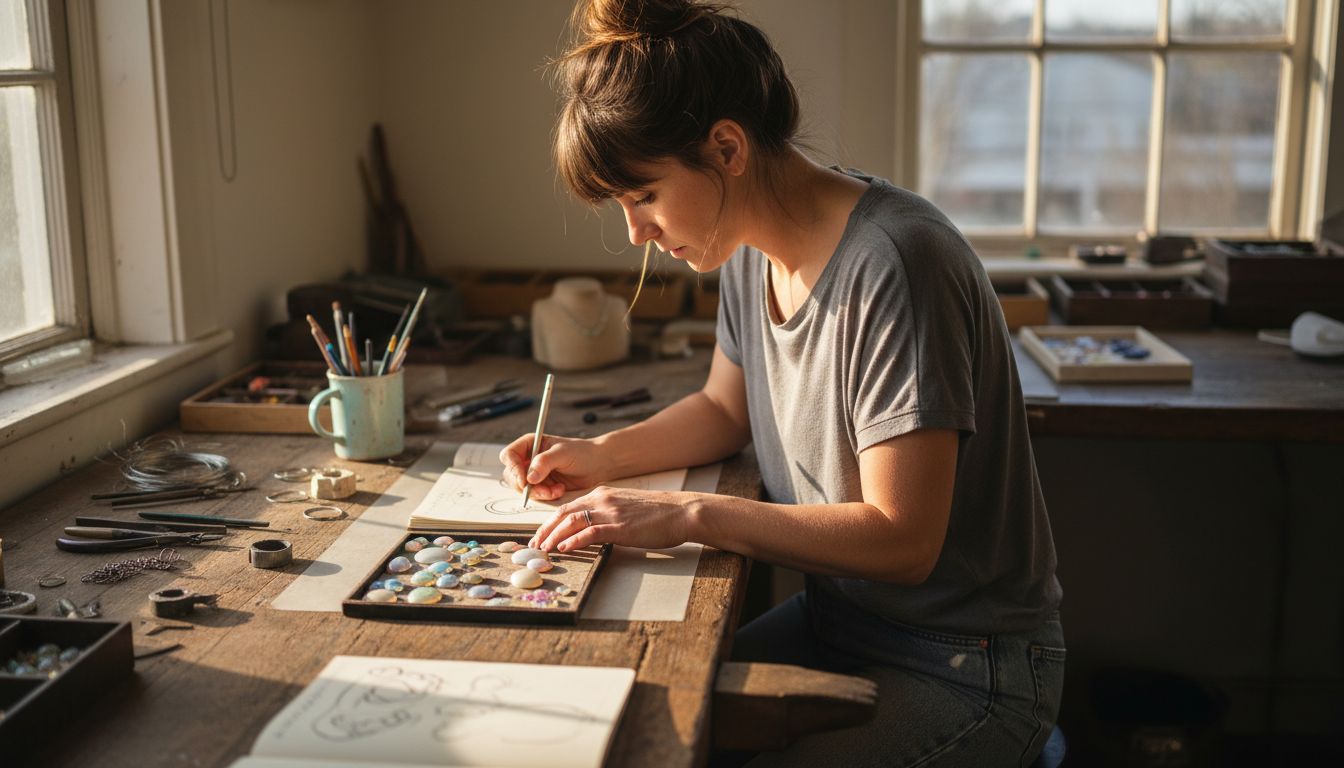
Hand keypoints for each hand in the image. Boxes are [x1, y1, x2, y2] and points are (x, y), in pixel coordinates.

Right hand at [498, 433, 610, 501]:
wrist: (597, 465)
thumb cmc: (582, 452)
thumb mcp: (563, 454)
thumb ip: (544, 462)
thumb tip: (529, 478)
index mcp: (530, 444)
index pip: (509, 455)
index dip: (513, 468)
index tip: (525, 480)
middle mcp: (529, 458)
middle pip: (511, 474)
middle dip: (526, 485)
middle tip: (542, 489)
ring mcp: (534, 473)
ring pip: (522, 488)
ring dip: (538, 492)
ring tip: (555, 489)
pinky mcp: (542, 485)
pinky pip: (535, 495)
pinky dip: (546, 496)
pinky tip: (559, 490)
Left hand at [529, 487, 698, 552]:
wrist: (682, 511)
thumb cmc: (658, 513)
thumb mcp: (626, 507)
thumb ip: (607, 513)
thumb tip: (591, 529)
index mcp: (603, 494)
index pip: (568, 507)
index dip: (550, 523)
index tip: (540, 536)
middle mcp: (603, 500)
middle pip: (564, 513)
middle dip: (544, 530)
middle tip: (534, 546)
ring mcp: (611, 512)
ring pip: (572, 522)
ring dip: (553, 537)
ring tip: (543, 550)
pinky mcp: (621, 527)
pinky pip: (591, 532)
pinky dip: (574, 541)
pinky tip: (564, 549)